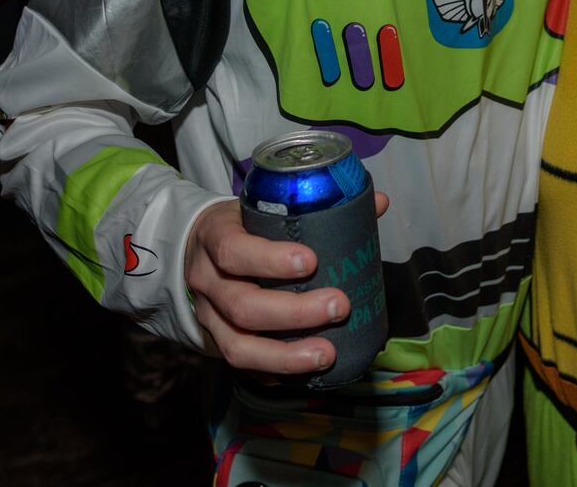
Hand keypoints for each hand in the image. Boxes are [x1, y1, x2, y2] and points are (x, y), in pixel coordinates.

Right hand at [184, 191, 388, 373]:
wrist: (196, 248)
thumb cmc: (242, 226)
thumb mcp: (264, 208)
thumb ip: (318, 207)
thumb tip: (380, 203)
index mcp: (215, 238)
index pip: (233, 251)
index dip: (270, 260)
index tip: (312, 262)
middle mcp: (207, 281)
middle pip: (242, 306)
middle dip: (294, 313)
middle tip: (339, 307)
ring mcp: (209, 318)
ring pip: (238, 347)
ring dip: (285, 356)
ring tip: (327, 354)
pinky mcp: (217, 343)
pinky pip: (243, 368)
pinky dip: (276, 373)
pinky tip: (307, 373)